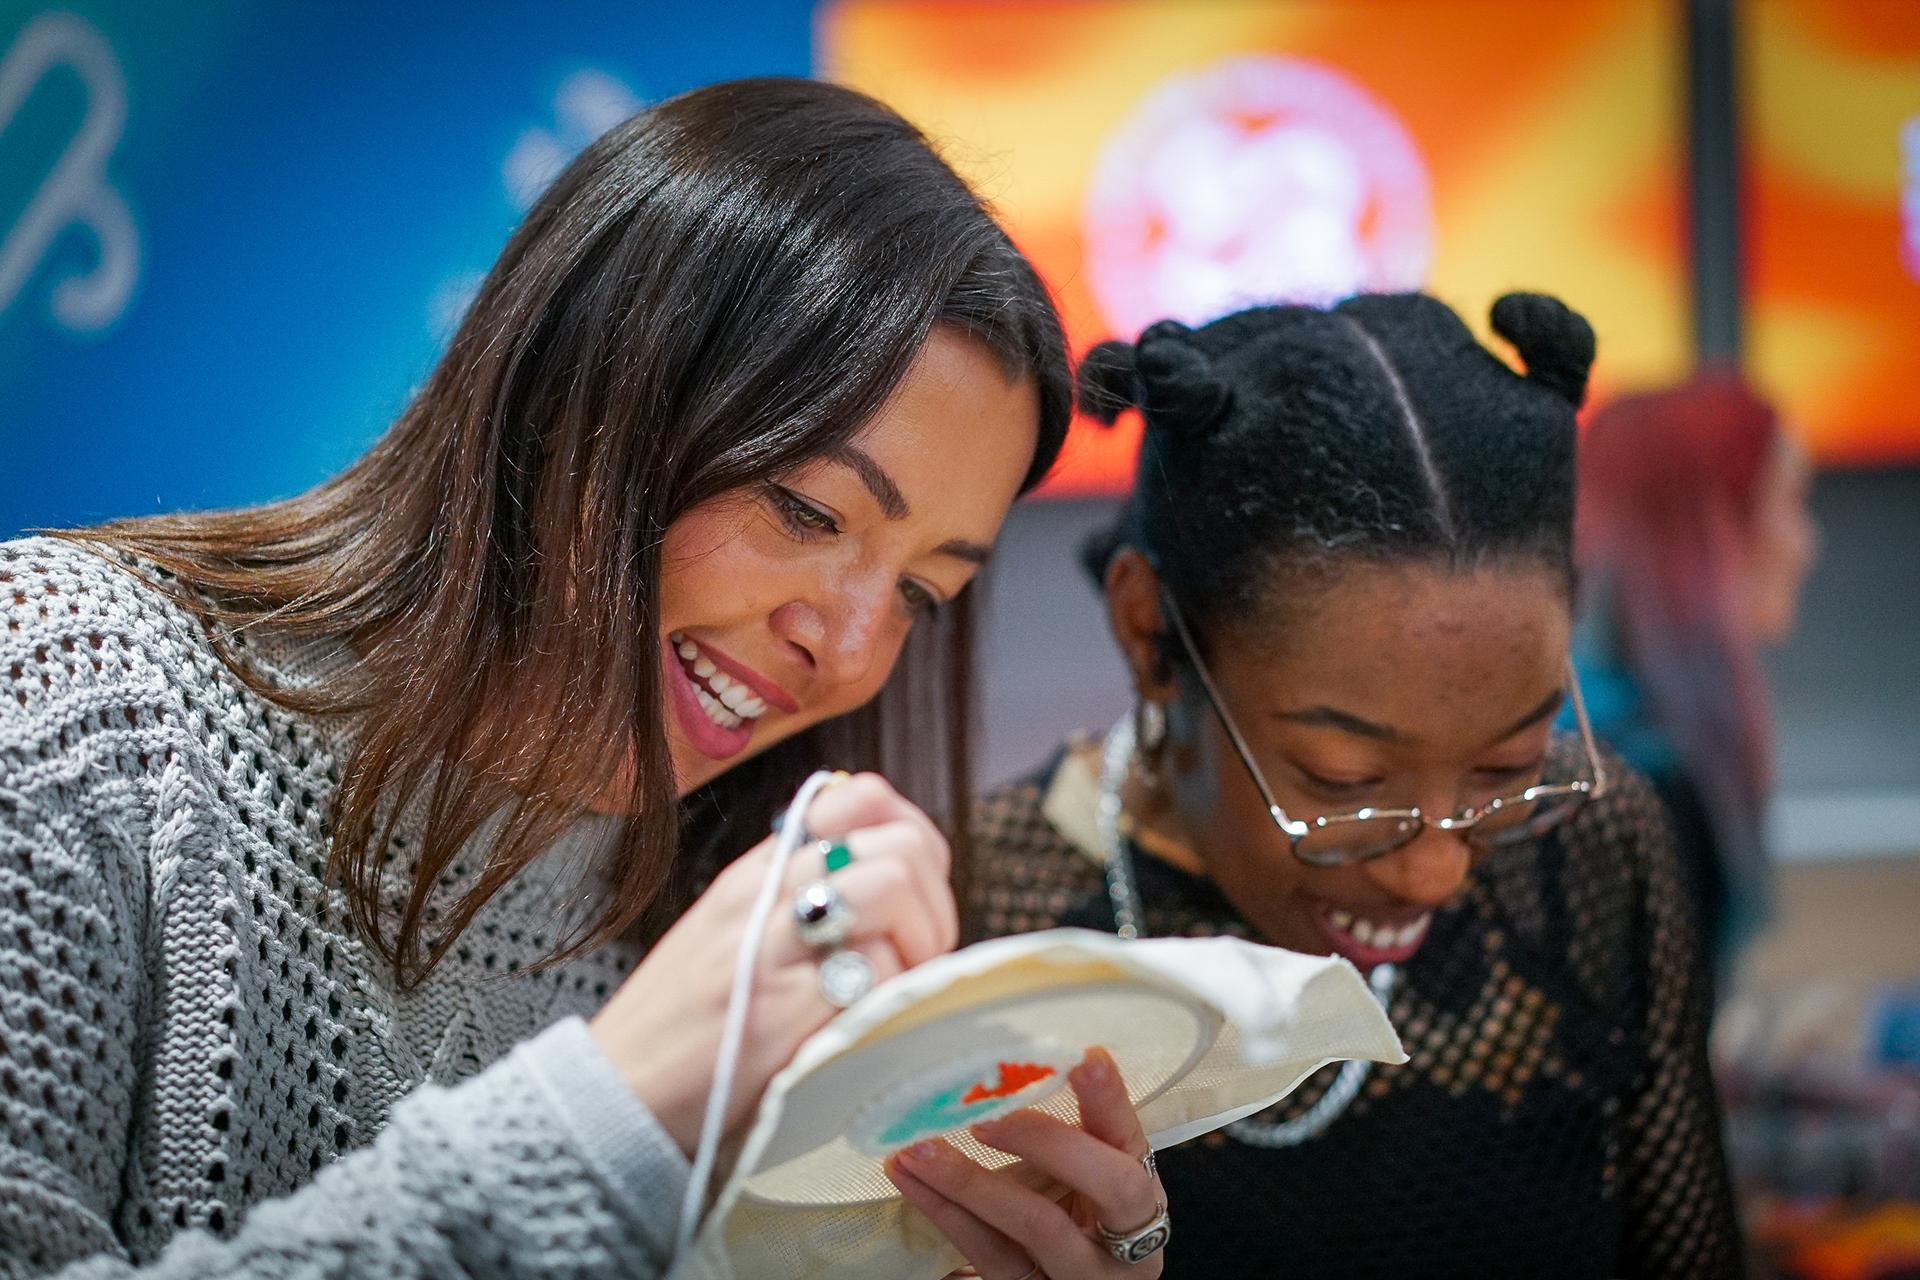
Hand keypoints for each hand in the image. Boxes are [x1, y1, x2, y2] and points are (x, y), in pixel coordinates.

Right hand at [588, 773, 959, 1153]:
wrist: (610, 1099)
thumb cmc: (679, 1029)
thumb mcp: (727, 934)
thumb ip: (792, 897)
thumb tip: (876, 874)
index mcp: (757, 871)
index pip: (864, 798)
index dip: (909, 837)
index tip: (908, 893)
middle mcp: (767, 893)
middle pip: (901, 844)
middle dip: (934, 903)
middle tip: (916, 957)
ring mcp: (774, 947)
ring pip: (893, 886)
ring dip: (921, 944)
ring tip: (895, 990)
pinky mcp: (783, 1011)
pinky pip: (876, 972)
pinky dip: (890, 999)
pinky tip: (865, 1027)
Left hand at [886, 1047, 1166, 1279]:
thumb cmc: (1079, 1218)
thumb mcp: (1087, 1177)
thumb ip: (1069, 1133)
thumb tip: (1014, 1066)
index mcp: (1146, 1196)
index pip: (1133, 1138)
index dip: (1110, 1100)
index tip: (1083, 1058)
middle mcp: (1128, 1244)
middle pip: (1105, 1186)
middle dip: (1046, 1140)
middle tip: (986, 1115)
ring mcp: (1080, 1274)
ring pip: (1035, 1225)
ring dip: (968, 1181)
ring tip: (918, 1147)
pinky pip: (987, 1255)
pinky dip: (944, 1213)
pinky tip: (911, 1179)